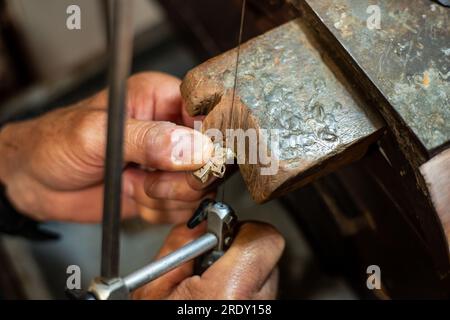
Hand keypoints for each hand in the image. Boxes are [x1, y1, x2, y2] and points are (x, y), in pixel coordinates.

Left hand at [0, 72, 213, 222]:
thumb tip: (197, 148)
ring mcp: (168, 163)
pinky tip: (132, 194)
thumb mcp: (96, 134)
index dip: (208, 137)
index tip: (196, 158)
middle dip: (182, 176)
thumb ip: (148, 140)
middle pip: (211, 156)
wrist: (35, 181)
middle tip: (149, 176)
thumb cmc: (55, 142)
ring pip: (198, 187)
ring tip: (132, 183)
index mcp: (159, 99)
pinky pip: (181, 207)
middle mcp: (170, 129)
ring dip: (166, 195)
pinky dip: (158, 209)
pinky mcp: (163, 189)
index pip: (207, 112)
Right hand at [133, 222, 284, 299]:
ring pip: (266, 271)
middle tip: (210, 265)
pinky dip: (243, 287)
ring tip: (213, 287)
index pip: (265, 239)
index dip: (241, 229)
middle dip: (238, 249)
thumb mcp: (154, 286)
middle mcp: (256, 308)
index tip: (221, 234)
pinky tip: (220, 299)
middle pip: (266, 252)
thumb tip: (202, 221)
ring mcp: (263, 314)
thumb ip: (180, 243)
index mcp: (229, 296)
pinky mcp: (264, 315)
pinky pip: (261, 291)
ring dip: (241, 269)